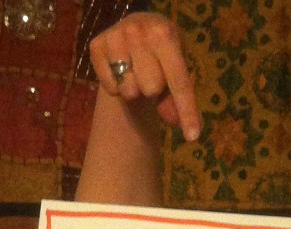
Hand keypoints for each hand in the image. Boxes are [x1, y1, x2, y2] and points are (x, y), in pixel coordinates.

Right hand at [89, 12, 200, 141]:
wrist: (138, 29)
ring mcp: (115, 36)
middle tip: (150, 72)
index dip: (187, 112)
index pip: (179, 82)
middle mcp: (139, 30)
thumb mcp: (177, 72)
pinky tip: (119, 70)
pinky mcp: (96, 45)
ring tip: (135, 72)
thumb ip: (178, 100)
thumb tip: (172, 120)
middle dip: (153, 89)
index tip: (193, 138)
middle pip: (151, 88)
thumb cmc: (164, 56)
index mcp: (166, 35)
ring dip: (134, 89)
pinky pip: (111, 88)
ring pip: (130, 90)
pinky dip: (116, 87)